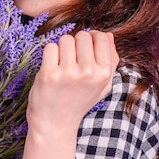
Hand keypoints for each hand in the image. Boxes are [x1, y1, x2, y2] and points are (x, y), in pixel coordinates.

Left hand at [18, 30, 117, 158]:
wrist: (54, 124)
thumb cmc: (78, 102)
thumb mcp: (102, 85)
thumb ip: (110, 60)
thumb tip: (108, 34)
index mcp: (104, 73)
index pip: (100, 37)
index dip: (91, 40)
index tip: (84, 51)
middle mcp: (88, 72)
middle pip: (82, 35)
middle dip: (76, 44)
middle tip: (71, 61)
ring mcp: (68, 73)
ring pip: (65, 39)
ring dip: (61, 49)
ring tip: (61, 66)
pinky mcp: (49, 74)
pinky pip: (50, 47)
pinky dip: (49, 55)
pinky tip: (51, 69)